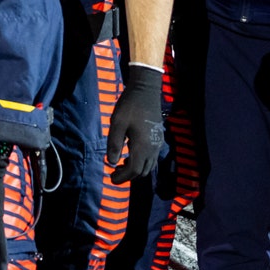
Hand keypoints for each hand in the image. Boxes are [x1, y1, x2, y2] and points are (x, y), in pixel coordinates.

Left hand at [106, 65, 164, 182]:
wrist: (146, 91)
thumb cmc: (129, 106)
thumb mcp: (117, 124)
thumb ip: (114, 144)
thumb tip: (111, 162)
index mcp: (143, 146)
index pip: (134, 170)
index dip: (122, 178)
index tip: (111, 179)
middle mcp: (153, 148)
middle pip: (143, 171)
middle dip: (129, 175)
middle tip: (114, 171)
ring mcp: (158, 144)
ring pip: (149, 165)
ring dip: (136, 168)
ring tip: (121, 163)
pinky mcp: (159, 138)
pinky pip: (152, 157)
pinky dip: (142, 161)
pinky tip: (130, 152)